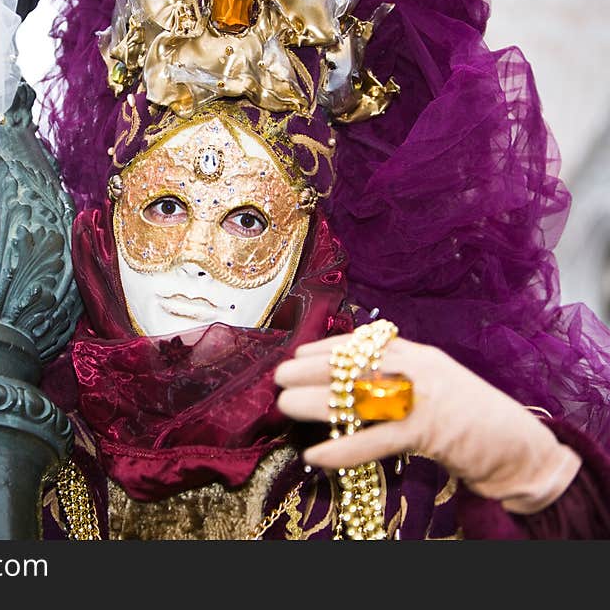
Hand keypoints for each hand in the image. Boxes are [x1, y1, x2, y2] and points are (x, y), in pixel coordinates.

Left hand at [274, 334, 581, 513]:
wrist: (520, 447)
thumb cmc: (470, 415)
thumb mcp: (434, 379)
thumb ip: (398, 372)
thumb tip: (348, 378)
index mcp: (418, 353)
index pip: (361, 342)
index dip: (324, 347)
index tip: (296, 354)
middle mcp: (418, 367)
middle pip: (352, 364)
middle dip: (309, 370)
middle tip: (279, 379)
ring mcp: (423, 398)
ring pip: (357, 397)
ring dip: (315, 403)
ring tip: (285, 407)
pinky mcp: (427, 433)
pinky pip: (374, 442)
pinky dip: (342, 449)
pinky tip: (316, 455)